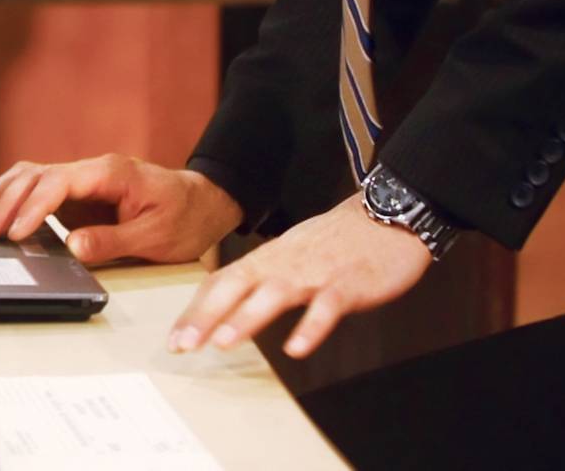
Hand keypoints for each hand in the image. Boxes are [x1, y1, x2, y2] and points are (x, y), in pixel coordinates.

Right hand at [0, 153, 243, 264]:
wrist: (203, 203)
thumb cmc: (184, 218)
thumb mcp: (154, 237)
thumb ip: (113, 242)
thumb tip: (73, 247)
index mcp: (111, 173)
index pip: (59, 183)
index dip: (33, 208)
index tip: (15, 233)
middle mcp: (93, 170)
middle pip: (37, 175)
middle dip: (7, 202)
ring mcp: (84, 179)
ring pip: (33, 175)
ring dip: (4, 195)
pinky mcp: (80, 193)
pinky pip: (40, 187)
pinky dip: (14, 196)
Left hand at [169, 193, 431, 358]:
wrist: (388, 216)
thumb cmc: (337, 240)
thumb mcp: (294, 251)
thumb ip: (264, 275)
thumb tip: (231, 304)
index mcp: (272, 256)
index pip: (225, 280)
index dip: (198, 308)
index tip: (176, 337)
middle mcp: (286, 262)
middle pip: (239, 284)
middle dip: (208, 315)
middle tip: (184, 343)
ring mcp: (317, 272)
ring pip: (276, 293)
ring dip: (248, 317)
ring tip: (224, 341)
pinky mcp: (348, 285)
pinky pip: (327, 307)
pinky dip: (310, 327)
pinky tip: (296, 348)